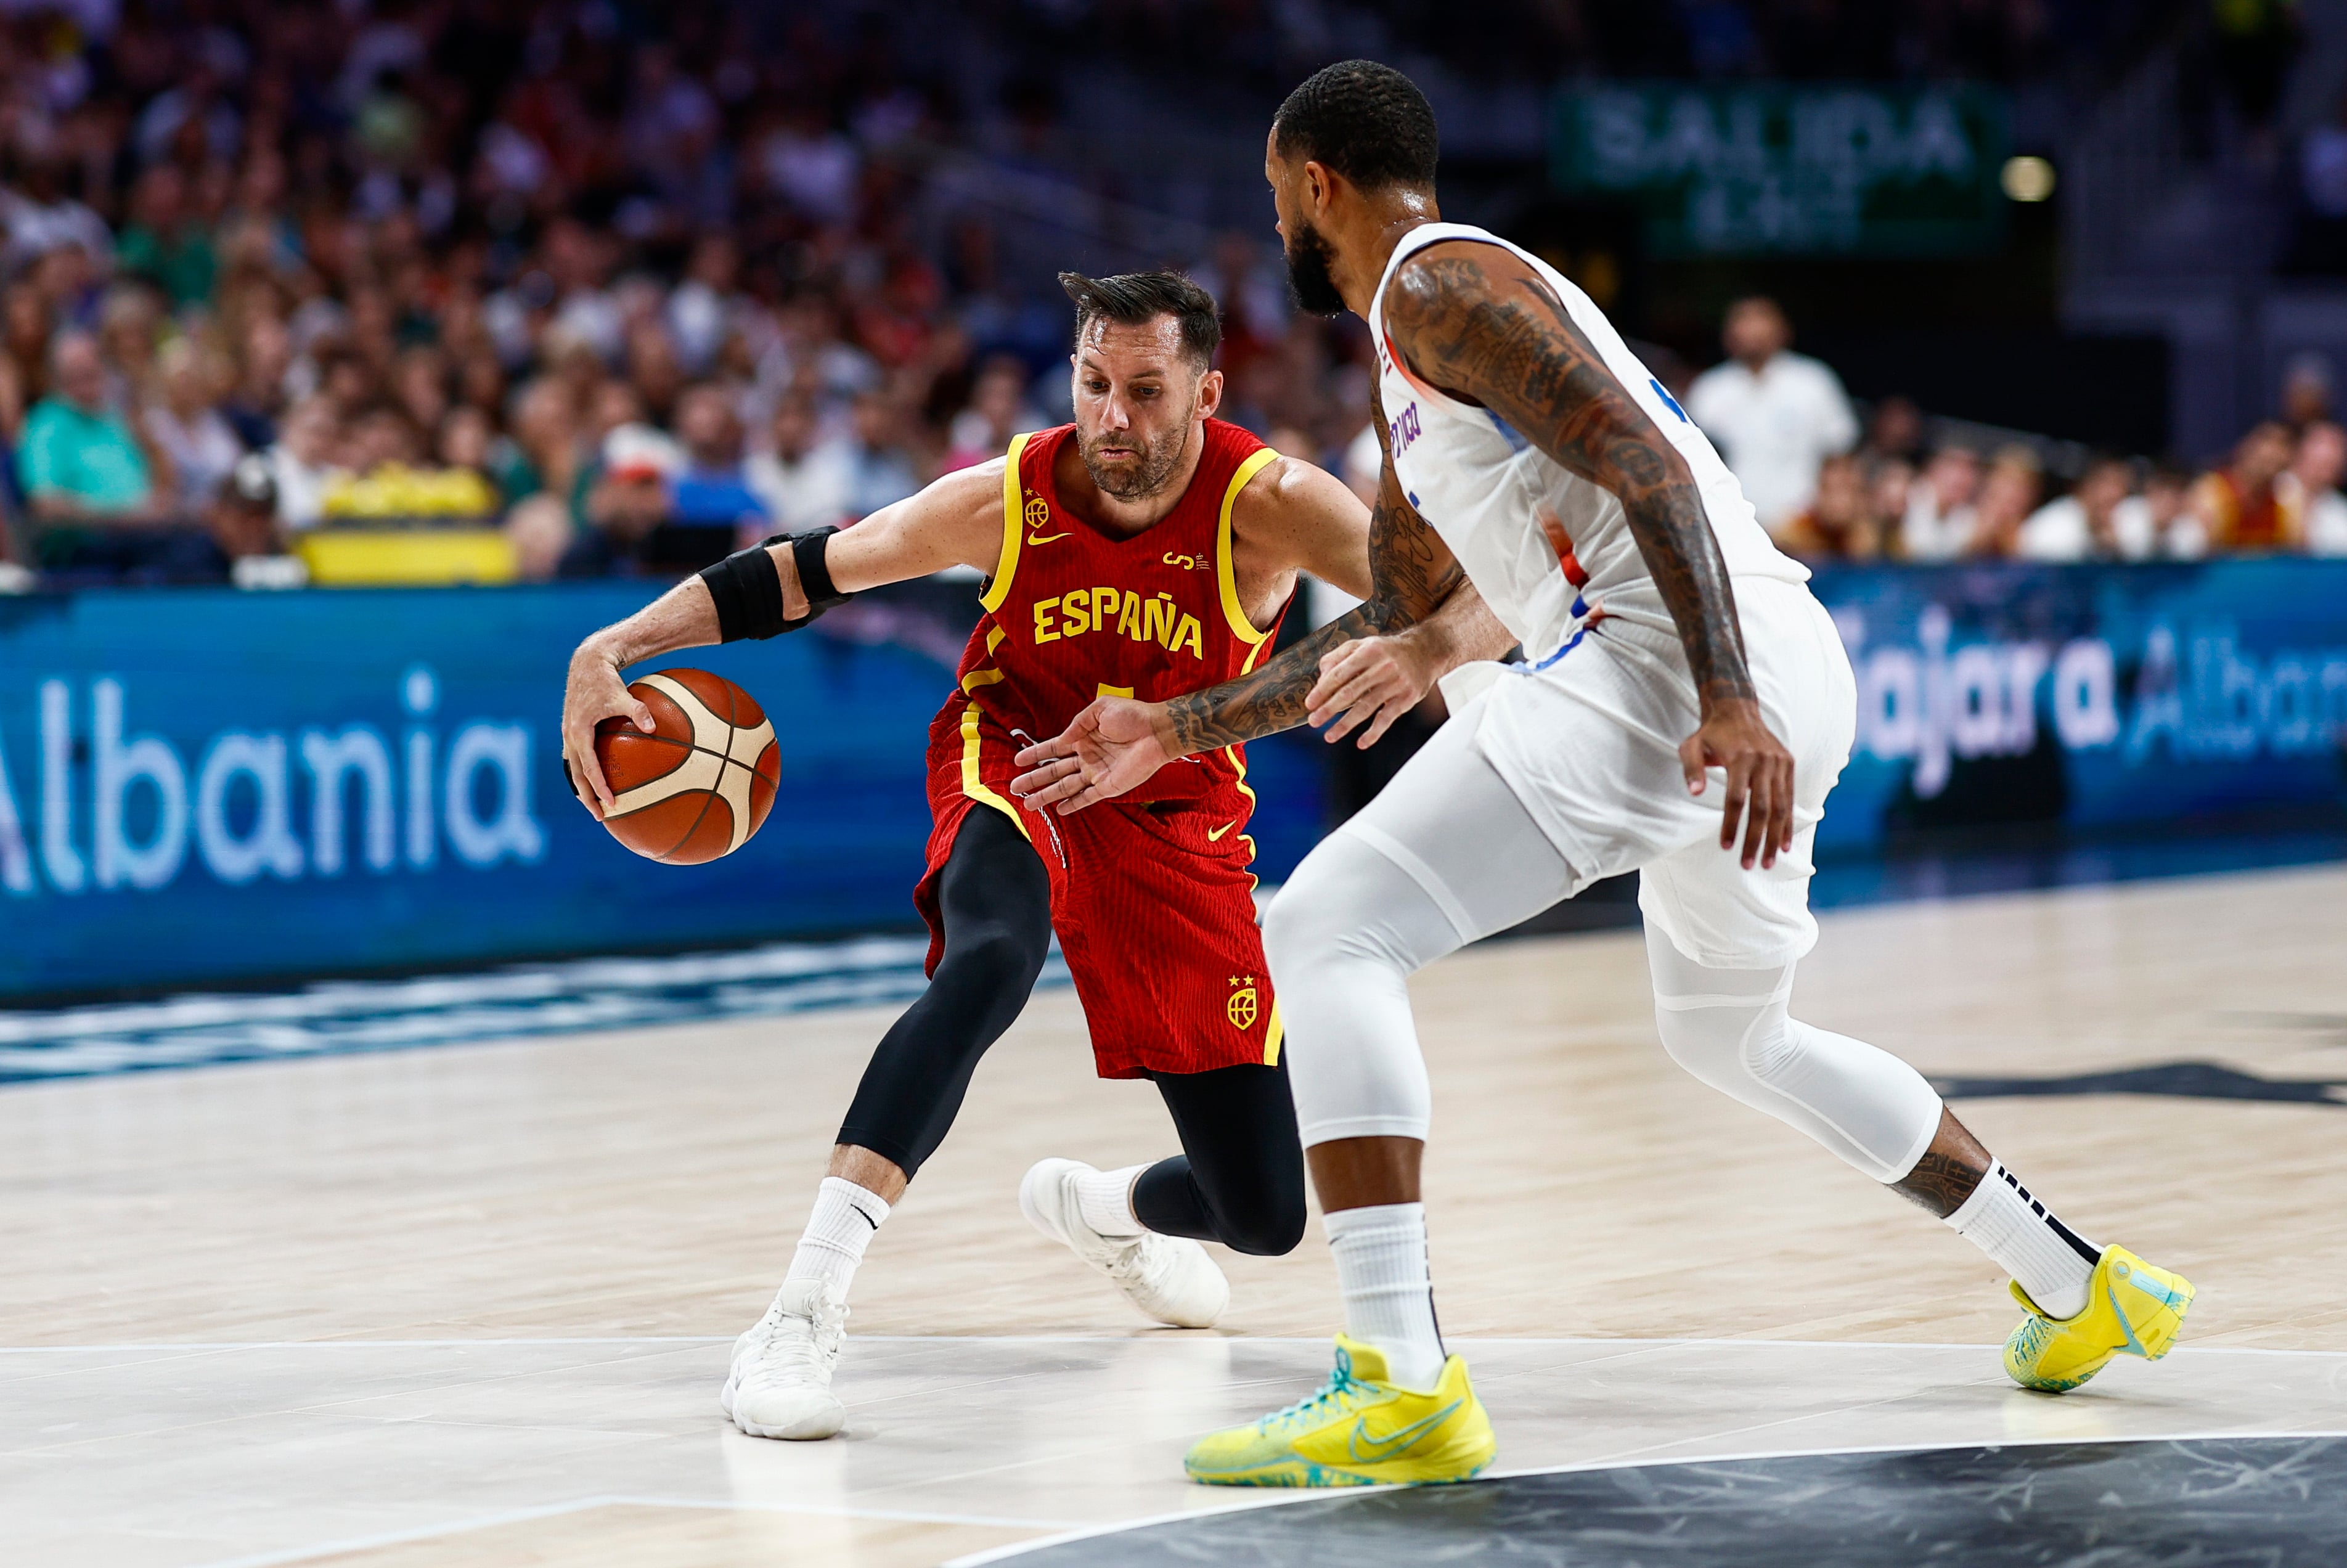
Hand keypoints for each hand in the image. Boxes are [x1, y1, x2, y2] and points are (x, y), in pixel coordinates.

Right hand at [561, 639, 653, 819]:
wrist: (587, 663)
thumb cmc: (606, 679)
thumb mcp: (623, 694)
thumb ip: (639, 711)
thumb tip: (654, 728)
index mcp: (579, 733)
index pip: (589, 769)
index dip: (599, 788)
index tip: (612, 804)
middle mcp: (569, 737)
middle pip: (576, 776)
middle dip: (587, 798)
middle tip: (602, 817)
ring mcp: (568, 734)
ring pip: (572, 769)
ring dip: (582, 788)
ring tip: (595, 805)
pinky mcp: (571, 730)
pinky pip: (575, 758)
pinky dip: (583, 772)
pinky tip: (596, 779)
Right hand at [1010, 696, 1177, 814]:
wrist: (1157, 731)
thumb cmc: (1132, 716)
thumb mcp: (1100, 709)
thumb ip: (1078, 723)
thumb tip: (1062, 739)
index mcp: (1083, 738)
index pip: (1053, 749)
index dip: (1035, 754)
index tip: (1018, 761)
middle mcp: (1087, 757)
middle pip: (1054, 771)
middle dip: (1034, 779)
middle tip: (1015, 787)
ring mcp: (1097, 773)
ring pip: (1066, 787)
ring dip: (1047, 795)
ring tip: (1028, 804)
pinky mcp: (1109, 786)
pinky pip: (1087, 798)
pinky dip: (1073, 804)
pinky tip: (1059, 810)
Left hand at [1306, 634, 1435, 748]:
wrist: (1426, 651)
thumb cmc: (1388, 650)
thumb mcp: (1364, 644)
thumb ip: (1339, 656)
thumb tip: (1321, 677)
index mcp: (1369, 651)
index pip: (1340, 673)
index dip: (1323, 690)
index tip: (1310, 704)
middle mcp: (1383, 667)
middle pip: (1350, 692)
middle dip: (1329, 709)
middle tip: (1314, 721)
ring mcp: (1396, 684)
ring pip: (1366, 708)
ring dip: (1345, 724)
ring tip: (1329, 736)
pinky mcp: (1407, 698)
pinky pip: (1386, 719)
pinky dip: (1374, 733)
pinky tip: (1361, 743)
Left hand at [1679, 697, 1794, 869]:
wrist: (1737, 709)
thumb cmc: (1710, 733)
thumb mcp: (1691, 746)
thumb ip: (1691, 769)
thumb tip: (1693, 793)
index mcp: (1739, 758)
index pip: (1736, 799)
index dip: (1731, 825)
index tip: (1726, 847)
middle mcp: (1763, 761)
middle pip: (1761, 808)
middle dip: (1755, 839)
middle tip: (1748, 865)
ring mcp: (1778, 763)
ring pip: (1779, 806)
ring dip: (1774, 837)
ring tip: (1768, 862)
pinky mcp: (1788, 764)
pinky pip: (1789, 798)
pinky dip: (1788, 822)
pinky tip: (1784, 844)